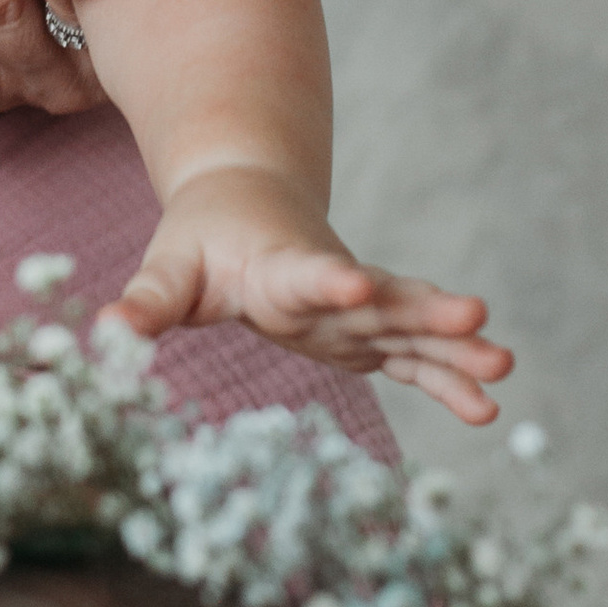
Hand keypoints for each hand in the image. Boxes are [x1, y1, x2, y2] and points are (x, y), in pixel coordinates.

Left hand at [106, 168, 513, 424]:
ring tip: (504, 368)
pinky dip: (445, 380)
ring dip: (453, 349)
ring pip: (409, 329)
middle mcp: (330, 287)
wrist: (247, 198)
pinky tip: (488, 408)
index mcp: (279, 267)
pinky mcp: (365, 334)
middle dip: (428, 314)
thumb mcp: (168, 265)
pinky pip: (411, 359)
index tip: (358, 282)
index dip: (330, 280)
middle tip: (478, 319)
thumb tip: (103, 334)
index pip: (306, 273)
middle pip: (382, 301)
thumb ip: (145, 302)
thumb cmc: (204, 235)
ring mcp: (355, 312)